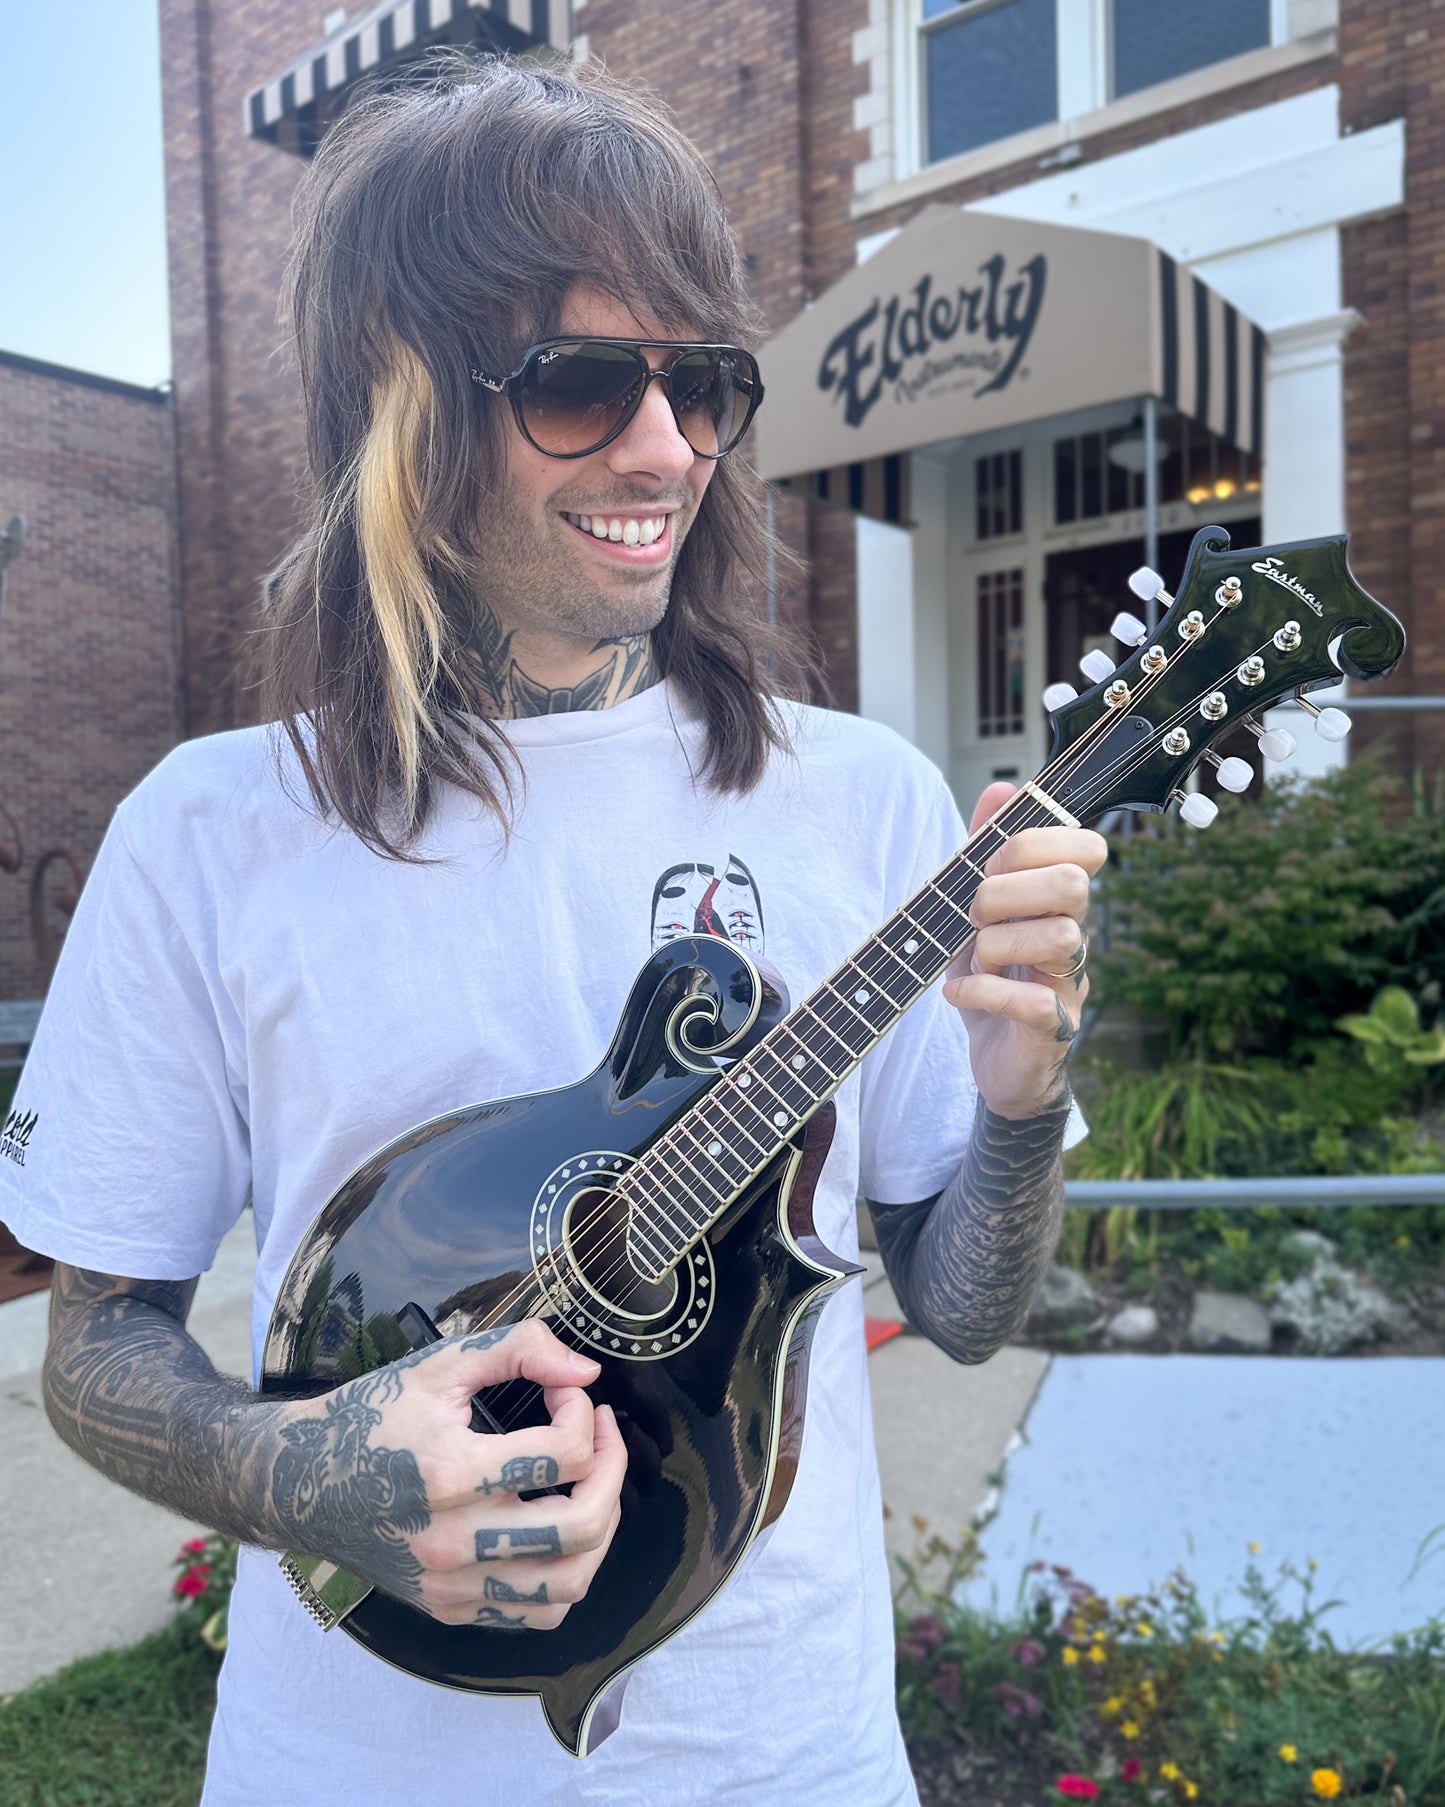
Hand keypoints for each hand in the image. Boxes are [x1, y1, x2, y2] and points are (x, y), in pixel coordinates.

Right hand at [271, 1318, 626, 1630]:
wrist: (299, 1482)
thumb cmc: (371, 1416)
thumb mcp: (438, 1364)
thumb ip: (518, 1349)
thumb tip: (586, 1371)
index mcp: (450, 1472)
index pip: (564, 1452)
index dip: (584, 1412)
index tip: (568, 1394)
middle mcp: (452, 1541)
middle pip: (581, 1526)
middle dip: (612, 1471)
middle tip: (601, 1436)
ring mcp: (450, 1585)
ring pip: (570, 1583)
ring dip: (601, 1527)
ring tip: (590, 1483)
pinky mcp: (449, 1608)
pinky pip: (537, 1614)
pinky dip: (567, 1575)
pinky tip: (557, 1529)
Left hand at [942, 781, 1107, 1119]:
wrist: (999, 1064)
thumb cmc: (992, 979)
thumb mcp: (977, 910)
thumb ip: (987, 849)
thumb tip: (1003, 786)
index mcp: (1058, 903)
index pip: (1087, 848)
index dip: (1036, 842)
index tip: (991, 862)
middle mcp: (1074, 937)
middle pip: (1074, 886)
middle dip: (1009, 890)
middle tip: (974, 914)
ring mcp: (1068, 984)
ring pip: (1062, 940)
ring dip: (998, 944)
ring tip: (971, 959)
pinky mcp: (1053, 1030)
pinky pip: (1036, 1002)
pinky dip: (984, 993)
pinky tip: (955, 993)